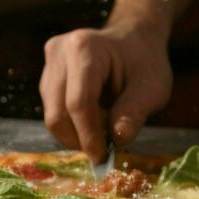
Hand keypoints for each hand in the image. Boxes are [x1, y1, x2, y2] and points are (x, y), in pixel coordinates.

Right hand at [40, 23, 172, 161]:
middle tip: (103, 150)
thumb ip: (133, 113)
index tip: (101, 157)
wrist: (134, 41)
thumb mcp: (151, 89)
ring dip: (75, 132)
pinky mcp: (46, 75)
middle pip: (57, 113)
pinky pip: (52, 111)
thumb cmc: (145, 63)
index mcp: (84, 48)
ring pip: (51, 115)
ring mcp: (49, 63)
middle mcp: (59, 51)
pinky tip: (94, 118)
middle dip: (79, 138)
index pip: (78, 102)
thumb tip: (118, 140)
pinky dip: (72, 124)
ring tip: (103, 128)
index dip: (88, 135)